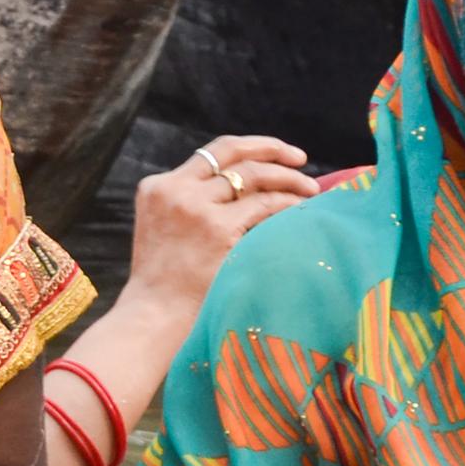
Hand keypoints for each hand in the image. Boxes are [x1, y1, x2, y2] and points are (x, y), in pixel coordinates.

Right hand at [123, 136, 314, 316]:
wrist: (152, 318)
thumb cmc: (164, 285)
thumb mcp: (164, 231)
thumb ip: (190, 205)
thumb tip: (245, 187)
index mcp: (156, 187)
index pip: (210, 154)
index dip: (249, 147)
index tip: (275, 153)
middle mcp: (175, 189)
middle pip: (234, 153)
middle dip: (273, 150)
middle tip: (301, 158)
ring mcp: (195, 207)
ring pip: (254, 175)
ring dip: (288, 179)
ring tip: (311, 190)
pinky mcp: (217, 228)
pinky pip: (265, 205)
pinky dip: (288, 204)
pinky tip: (302, 210)